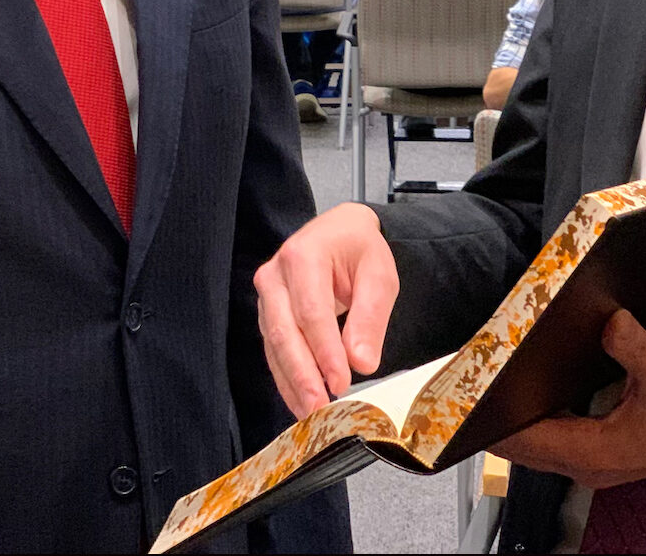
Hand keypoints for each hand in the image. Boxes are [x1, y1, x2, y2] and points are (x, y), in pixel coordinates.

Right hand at [252, 202, 399, 416]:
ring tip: (311, 413)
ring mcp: (267, 294)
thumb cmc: (359, 250)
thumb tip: (361, 363)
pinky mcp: (267, 312)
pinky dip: (287, 377)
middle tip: (320, 408)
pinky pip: (274, 349)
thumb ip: (370, 317)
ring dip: (292, 382)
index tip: (341, 383)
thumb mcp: (378, 275)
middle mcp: (275, 274)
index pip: (312, 312)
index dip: (325, 351)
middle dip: (303, 374)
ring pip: (275, 345)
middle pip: (285, 332)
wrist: (338, 232)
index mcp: (304, 256)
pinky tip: (300, 400)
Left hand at [487, 311, 645, 489]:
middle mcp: (589, 464)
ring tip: (491, 383)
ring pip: (538, 446)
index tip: (467, 395)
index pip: (526, 441)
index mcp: (595, 452)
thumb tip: (607, 320)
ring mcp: (596, 462)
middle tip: (470, 380)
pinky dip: (537, 420)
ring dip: (515, 421)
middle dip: (496, 418)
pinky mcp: (605, 452)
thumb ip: (632, 345)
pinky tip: (531, 390)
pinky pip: (555, 439)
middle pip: (524, 448)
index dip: (493, 420)